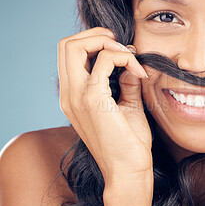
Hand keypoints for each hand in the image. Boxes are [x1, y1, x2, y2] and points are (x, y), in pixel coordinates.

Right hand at [58, 27, 151, 181]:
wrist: (129, 170)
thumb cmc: (129, 143)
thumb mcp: (126, 106)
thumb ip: (125, 84)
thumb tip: (131, 65)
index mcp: (73, 96)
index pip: (69, 54)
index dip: (94, 43)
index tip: (123, 53)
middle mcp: (69, 94)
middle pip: (66, 44)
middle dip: (96, 35)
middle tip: (123, 46)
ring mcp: (77, 96)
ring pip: (74, 45)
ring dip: (106, 42)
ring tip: (130, 56)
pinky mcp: (93, 99)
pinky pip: (103, 60)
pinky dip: (123, 57)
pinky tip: (139, 71)